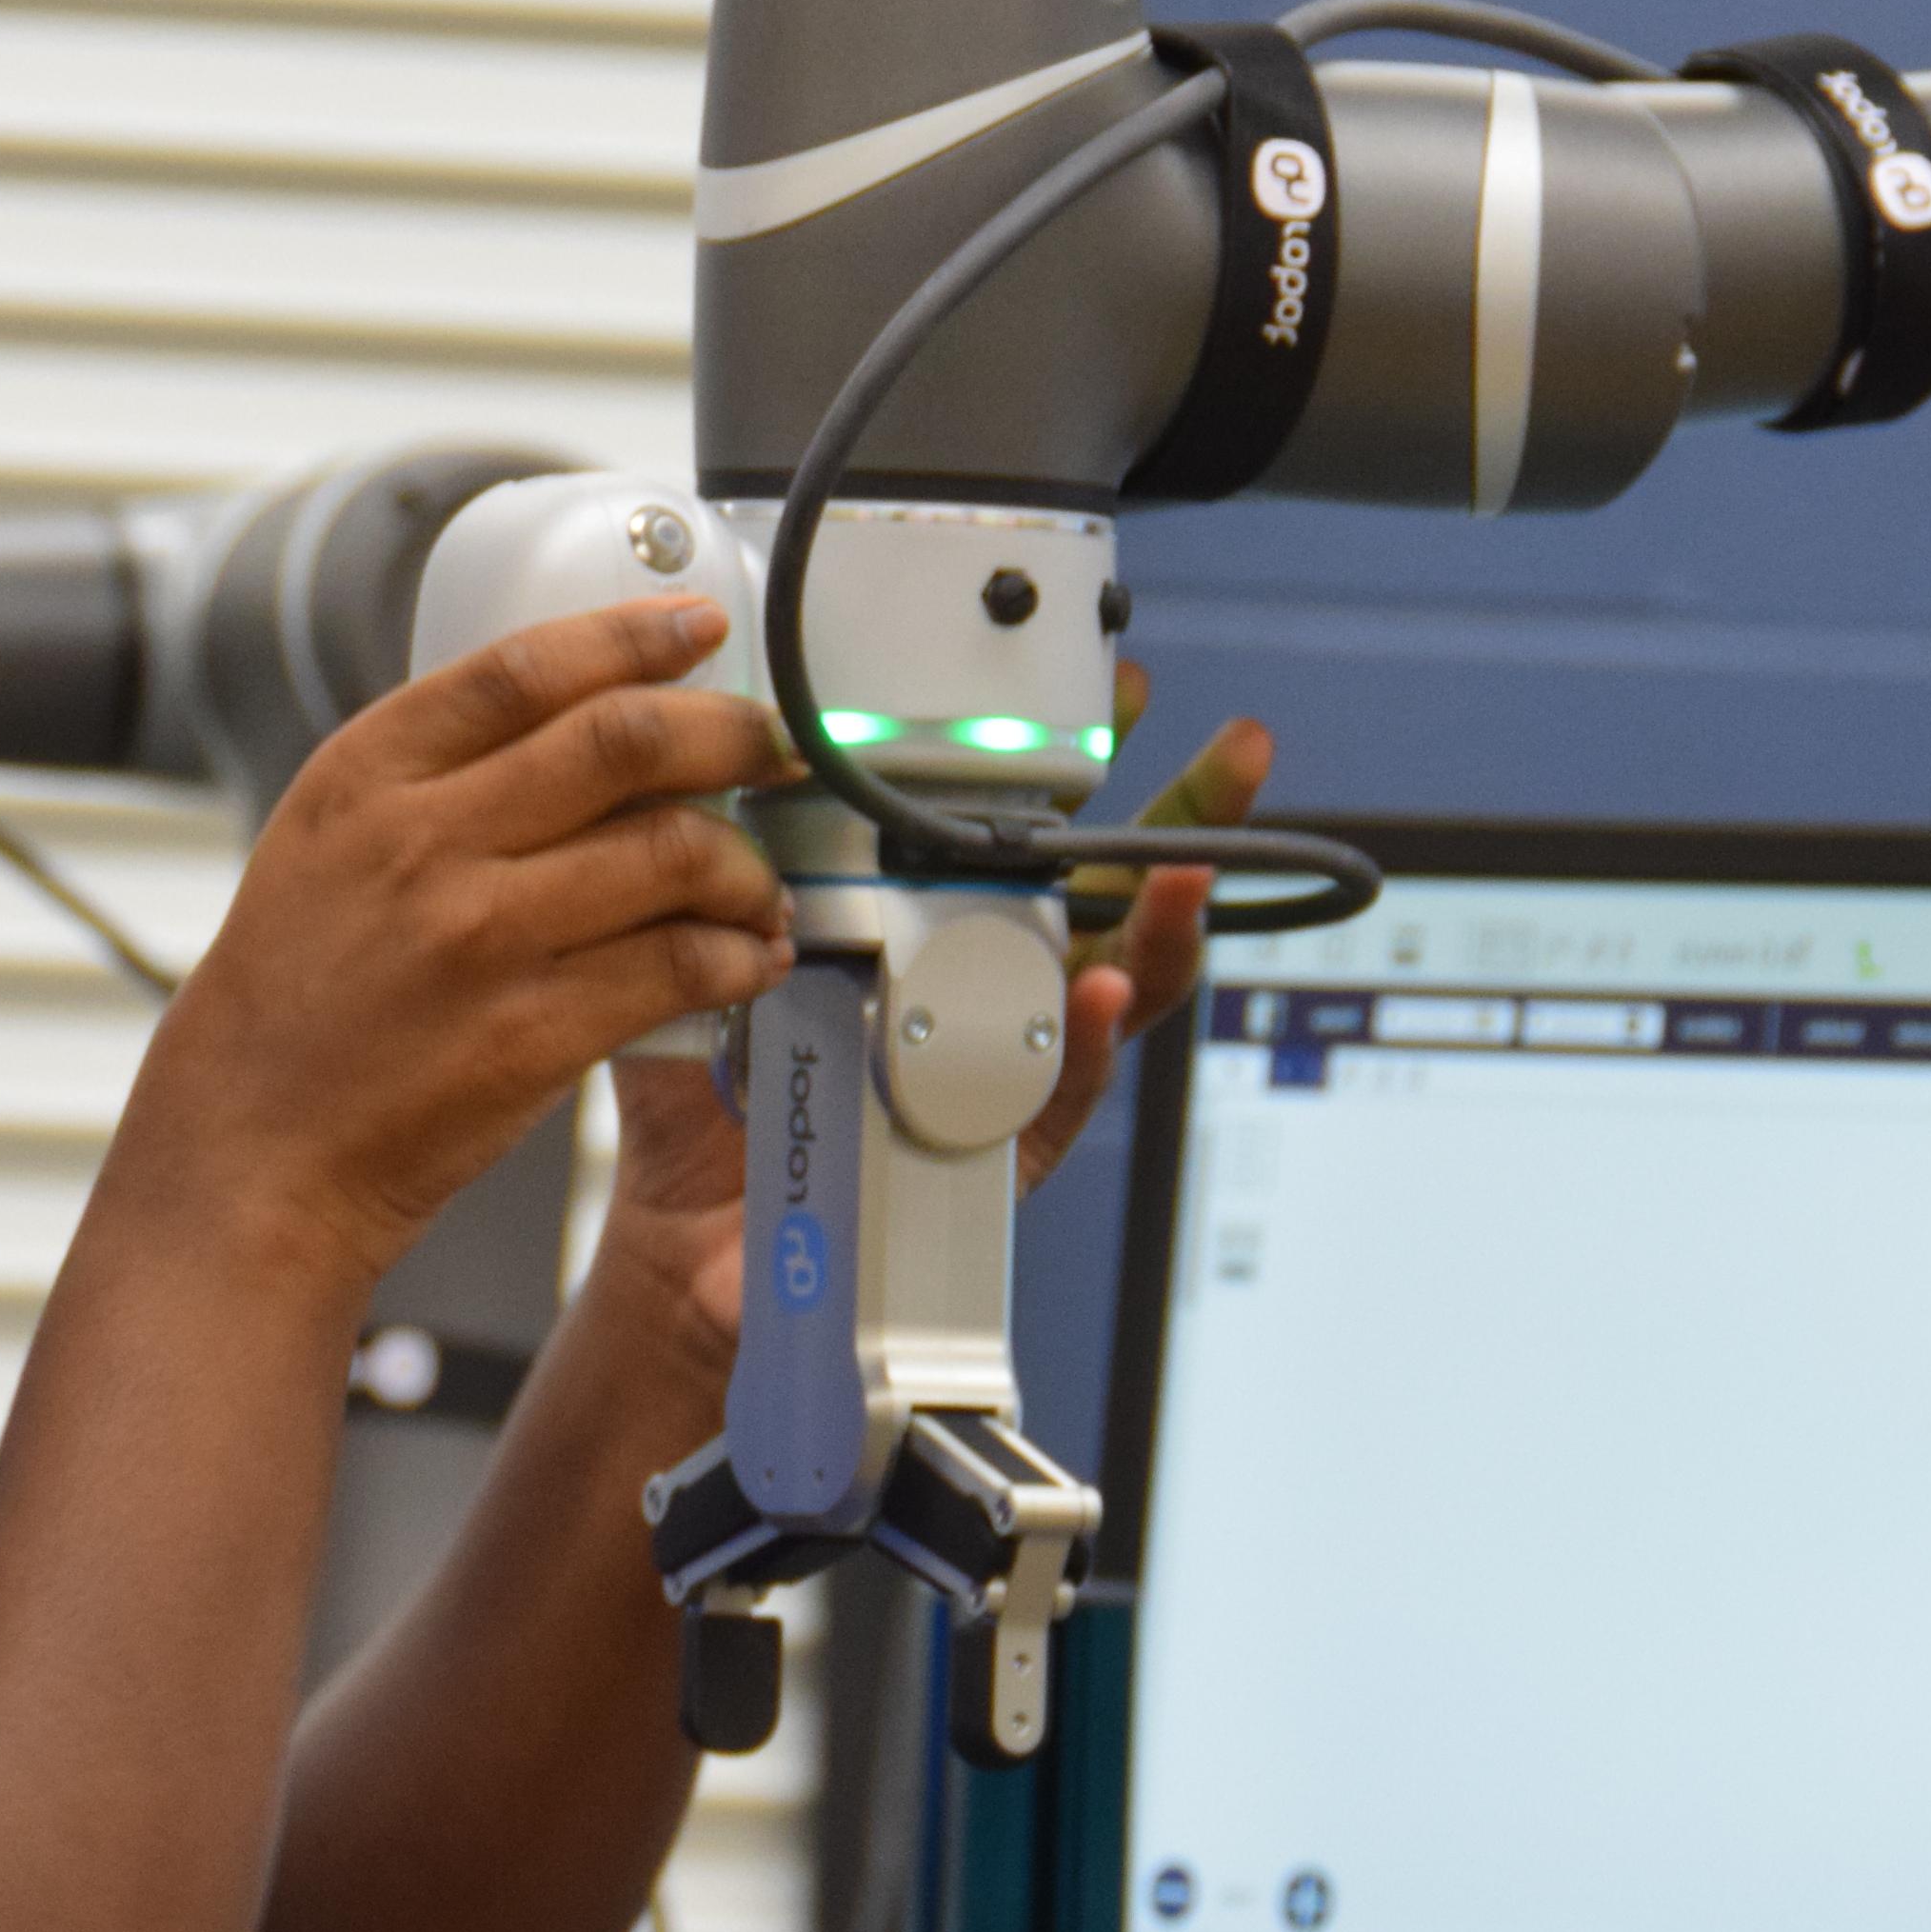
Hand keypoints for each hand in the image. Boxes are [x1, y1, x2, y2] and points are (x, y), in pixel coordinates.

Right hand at [132, 599, 790, 1294]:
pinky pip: (677, 968)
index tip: (698, 626)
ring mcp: (482, 937)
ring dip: (747, 866)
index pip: (526, 669)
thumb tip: (579, 729)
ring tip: (761, 886)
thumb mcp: (324, 845)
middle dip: (731, 733)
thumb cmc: (289, 1005)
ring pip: (672, 853)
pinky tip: (748, 961)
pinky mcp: (531, 1033)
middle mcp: (425, 841)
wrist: (249, 1150)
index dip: (634, 636)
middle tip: (776, 748)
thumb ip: (433, 780)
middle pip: (624, 742)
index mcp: (368, 776)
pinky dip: (737, 958)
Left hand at [593, 661, 1271, 1356]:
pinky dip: (1075, 1050)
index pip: (1022, 834)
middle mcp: (979, 996)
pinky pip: (1051, 1103)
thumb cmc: (706, 1097)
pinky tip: (1092, 996)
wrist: (691, 1239)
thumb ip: (735, 863)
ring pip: (1107, 997)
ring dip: (1154, 934)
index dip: (1082, 764)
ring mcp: (997, 1077)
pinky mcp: (990, 1162)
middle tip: (1239, 756)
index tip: (1124, 691)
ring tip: (1183, 877)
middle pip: (1106, 902)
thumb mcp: (713, 949)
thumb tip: (743, 750)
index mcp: (924, 928)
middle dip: (1185, 825)